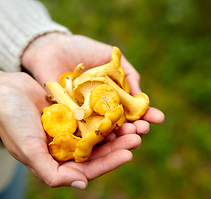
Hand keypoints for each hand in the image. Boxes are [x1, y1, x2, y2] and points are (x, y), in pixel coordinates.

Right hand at [0, 70, 142, 188]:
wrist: (2, 92)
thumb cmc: (11, 121)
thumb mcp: (27, 149)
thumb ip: (51, 173)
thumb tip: (83, 186)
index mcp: (55, 162)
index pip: (87, 169)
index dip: (109, 163)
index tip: (129, 154)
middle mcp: (64, 149)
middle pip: (97, 152)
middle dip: (118, 145)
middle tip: (138, 136)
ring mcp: (68, 131)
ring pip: (98, 134)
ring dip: (116, 130)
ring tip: (135, 123)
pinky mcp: (70, 114)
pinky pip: (92, 116)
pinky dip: (105, 115)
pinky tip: (120, 109)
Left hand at [21, 33, 164, 134]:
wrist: (52, 47)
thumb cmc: (82, 50)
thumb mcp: (111, 57)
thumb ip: (127, 74)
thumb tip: (142, 96)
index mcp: (112, 98)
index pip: (131, 111)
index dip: (146, 115)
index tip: (159, 119)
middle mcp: (99, 111)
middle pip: (120, 125)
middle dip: (134, 129)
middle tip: (143, 130)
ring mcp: (83, 117)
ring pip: (103, 132)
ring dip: (118, 137)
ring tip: (132, 137)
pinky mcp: (66, 120)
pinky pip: (81, 131)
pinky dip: (94, 137)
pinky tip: (107, 139)